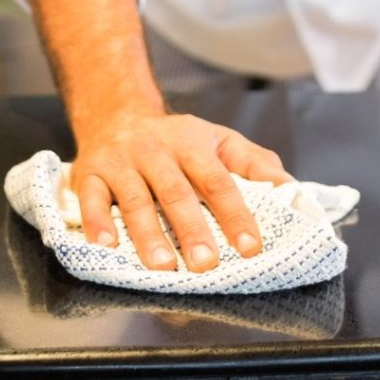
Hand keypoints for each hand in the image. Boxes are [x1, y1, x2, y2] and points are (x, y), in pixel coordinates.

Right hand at [71, 113, 292, 272]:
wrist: (116, 113)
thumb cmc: (175, 138)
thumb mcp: (218, 139)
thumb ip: (254, 163)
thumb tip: (290, 188)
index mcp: (191, 144)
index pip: (217, 180)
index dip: (234, 214)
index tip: (250, 246)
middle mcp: (155, 152)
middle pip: (175, 193)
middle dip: (191, 230)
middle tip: (207, 263)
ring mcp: (120, 162)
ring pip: (134, 199)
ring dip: (148, 235)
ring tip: (163, 266)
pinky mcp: (89, 174)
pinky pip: (91, 199)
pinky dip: (97, 223)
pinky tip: (106, 246)